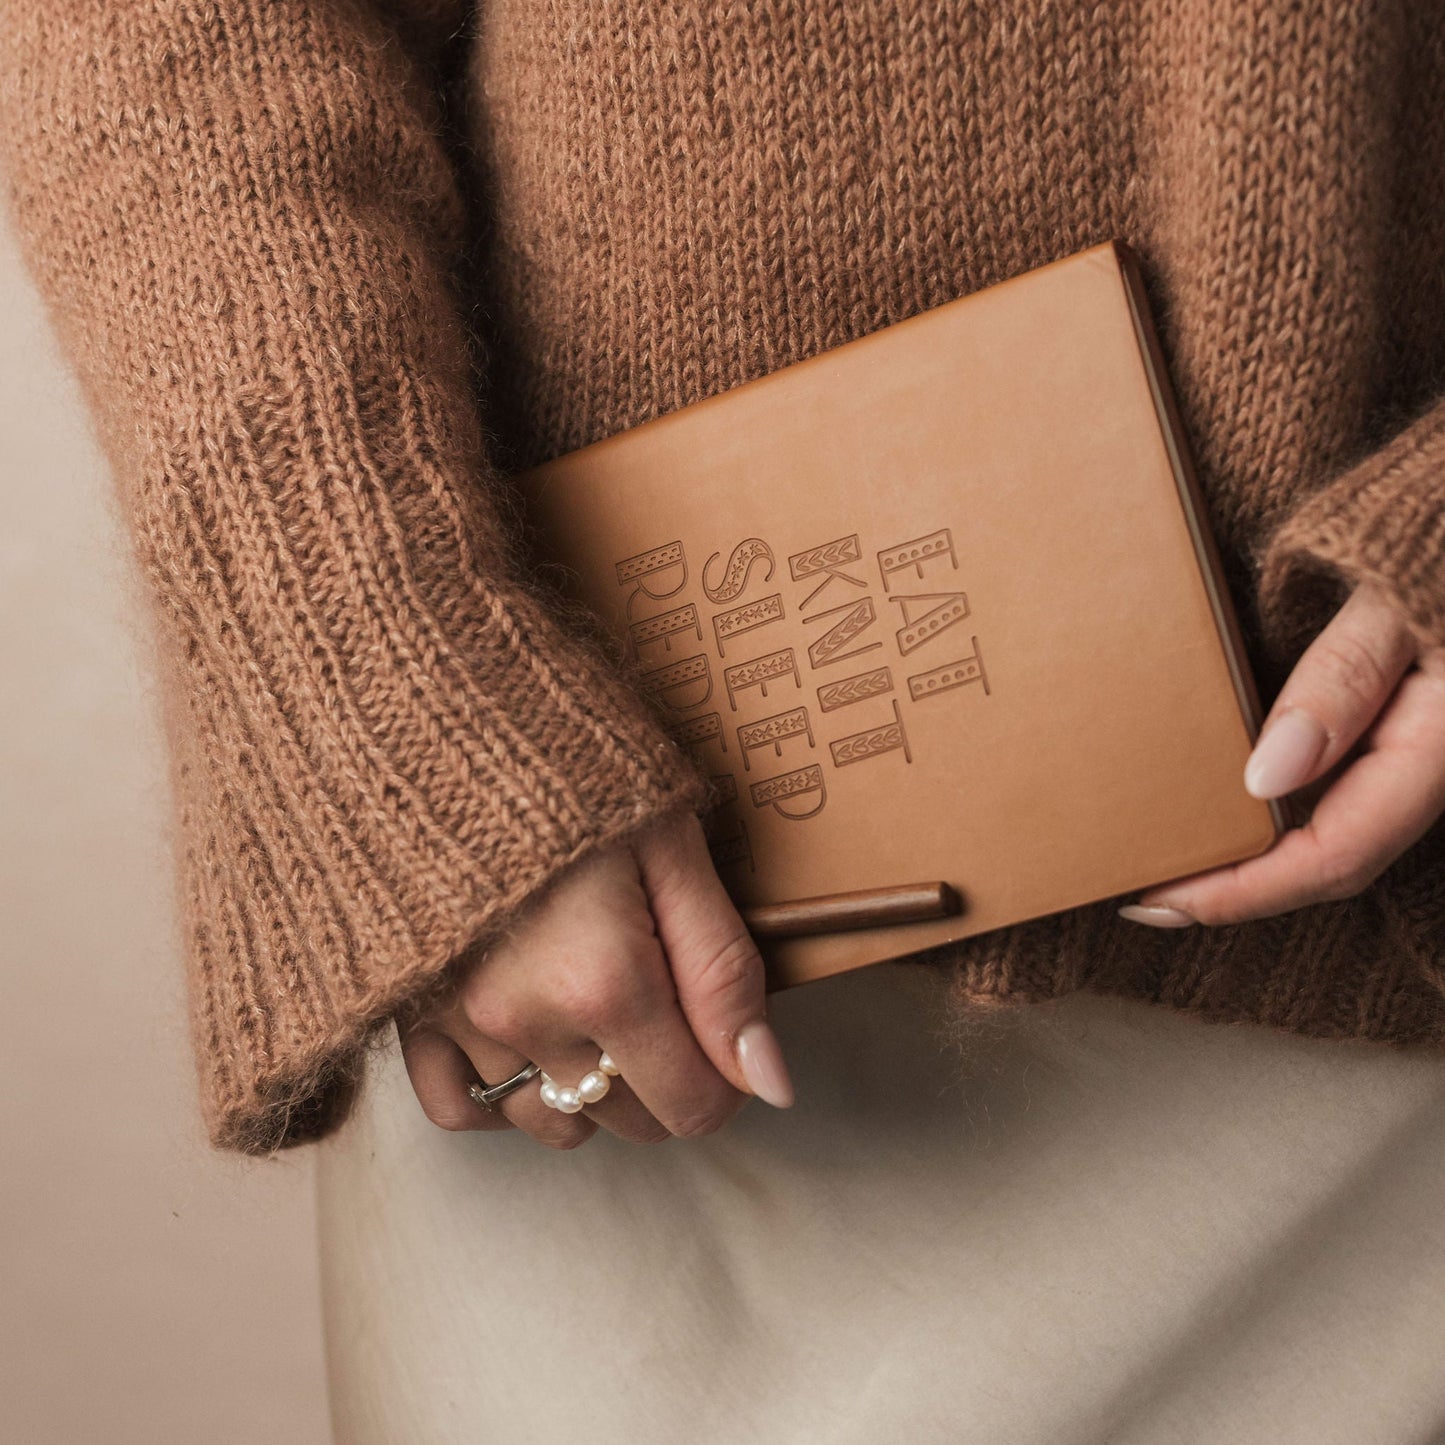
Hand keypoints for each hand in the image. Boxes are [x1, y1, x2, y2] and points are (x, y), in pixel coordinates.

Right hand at [394, 805, 794, 1147]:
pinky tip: (528, 1048)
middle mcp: (525, 1023)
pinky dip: (500, 1096)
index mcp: (603, 984)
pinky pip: (459, 1109)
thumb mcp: (673, 847)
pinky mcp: (407, 1011)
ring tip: (595, 1011)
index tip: (721, 1024)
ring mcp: (458, 1024)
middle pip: (629, 1120)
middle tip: (661, 991)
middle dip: (664, 1077)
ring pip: (551, 1122)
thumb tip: (769, 1083)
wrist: (439, 721)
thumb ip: (723, 972)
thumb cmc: (569, 768)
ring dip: (591, 1089)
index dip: (728, 1076)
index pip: (694, 1104)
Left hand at [1119, 580, 1444, 927]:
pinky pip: (1333, 792)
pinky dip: (1271, 813)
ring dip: (1252, 859)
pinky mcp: (1394, 726)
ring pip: (1332, 832)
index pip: (1337, 855)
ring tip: (1168, 863)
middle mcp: (1429, 762)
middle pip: (1329, 860)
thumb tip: (1265, 777)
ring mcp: (1414, 746)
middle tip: (1142, 896)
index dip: (1245, 892)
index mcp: (1439, 746)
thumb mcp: (1395, 599)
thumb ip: (1341, 678)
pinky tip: (1222, 803)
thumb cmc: (1442, 542)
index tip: (1159, 900)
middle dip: (1236, 891)